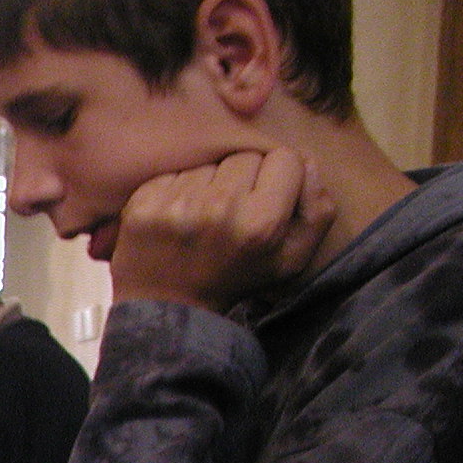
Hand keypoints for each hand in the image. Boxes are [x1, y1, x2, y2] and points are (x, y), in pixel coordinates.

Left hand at [109, 148, 336, 311]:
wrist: (169, 307)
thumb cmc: (236, 278)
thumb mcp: (292, 258)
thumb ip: (317, 210)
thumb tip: (308, 162)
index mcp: (261, 222)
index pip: (285, 157)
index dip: (280, 175)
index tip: (267, 195)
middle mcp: (219, 207)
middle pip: (246, 155)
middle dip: (245, 177)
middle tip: (233, 209)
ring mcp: (177, 203)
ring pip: (209, 161)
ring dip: (210, 181)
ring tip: (204, 213)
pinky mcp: (145, 202)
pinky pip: (175, 170)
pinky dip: (180, 186)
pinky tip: (179, 214)